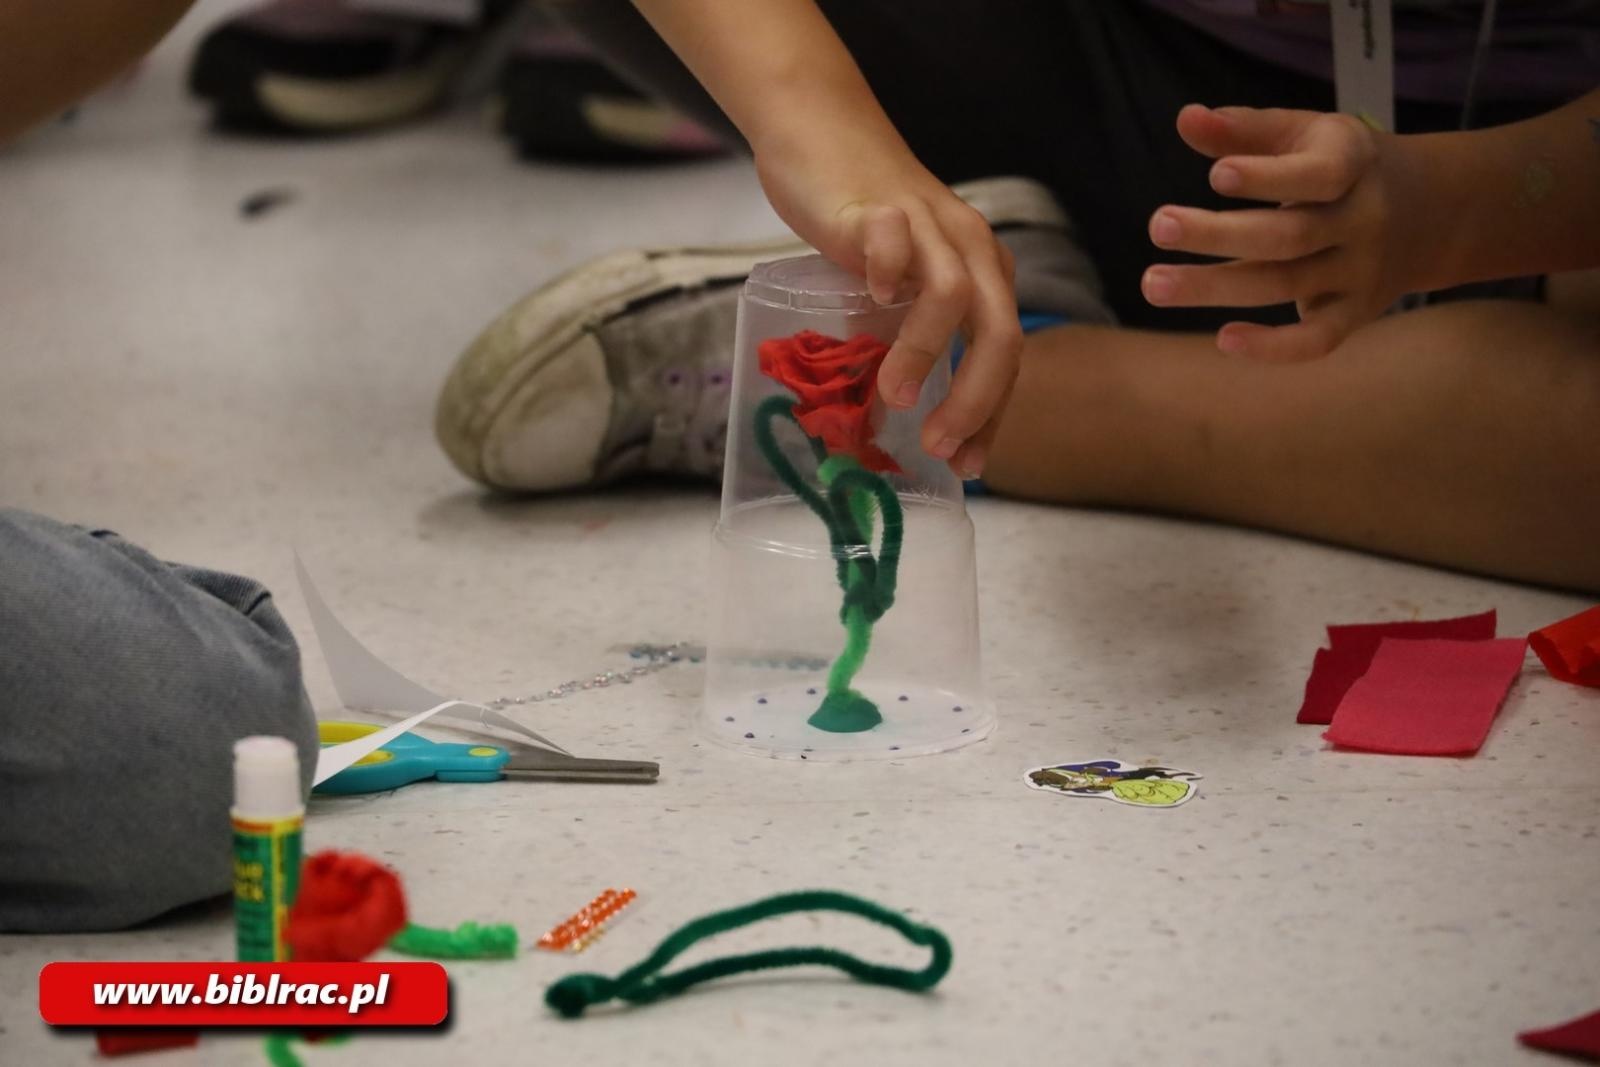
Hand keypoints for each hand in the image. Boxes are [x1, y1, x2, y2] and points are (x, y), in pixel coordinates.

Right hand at [754, 134, 1019, 478]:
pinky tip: (870, 298)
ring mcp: (926, 224)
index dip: (992, 415)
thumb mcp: (899, 286)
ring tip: (895, 397)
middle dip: (976, 401)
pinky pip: (894, 240)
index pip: (1006, 355)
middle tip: (939, 447)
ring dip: (926, 354)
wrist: (823, 133)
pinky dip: (889, 273)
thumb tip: (891, 416)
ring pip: (952, 295)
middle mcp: (969, 249)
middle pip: (998, 332)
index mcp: (984, 272)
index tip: (967, 465)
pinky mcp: (875, 207)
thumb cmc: (863, 220)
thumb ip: (905, 336)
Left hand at [1142, 104, 1416, 360]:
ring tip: (1153, 284)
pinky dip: (1274, 348)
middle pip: (1288, 235)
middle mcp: (1361, 220)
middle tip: (1158, 226)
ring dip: (1216, 288)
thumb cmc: (1342, 165)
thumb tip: (1185, 118)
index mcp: (1352, 164)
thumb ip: (1246, 129)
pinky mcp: (1354, 313)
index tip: (1216, 174)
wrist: (1433, 210)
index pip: (1316, 174)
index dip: (1268, 176)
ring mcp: (1360, 271)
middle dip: (1219, 234)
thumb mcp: (1306, 134)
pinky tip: (1223, 340)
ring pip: (1286, 284)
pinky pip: (1318, 340)